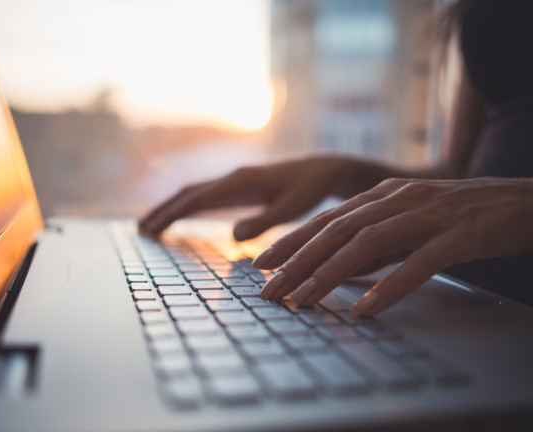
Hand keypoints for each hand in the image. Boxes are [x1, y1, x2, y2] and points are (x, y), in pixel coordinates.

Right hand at [139, 155, 350, 240]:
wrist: (323, 170)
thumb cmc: (309, 189)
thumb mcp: (291, 208)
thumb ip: (263, 221)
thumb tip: (231, 235)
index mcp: (240, 181)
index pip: (197, 198)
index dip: (172, 214)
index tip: (151, 229)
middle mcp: (232, 177)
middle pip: (188, 193)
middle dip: (163, 210)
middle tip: (141, 230)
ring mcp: (235, 180)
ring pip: (194, 193)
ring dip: (172, 208)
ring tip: (151, 226)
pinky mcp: (240, 187)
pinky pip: (207, 196)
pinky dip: (188, 207)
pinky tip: (182, 217)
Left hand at [253, 177, 532, 315]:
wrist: (523, 200)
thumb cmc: (462, 214)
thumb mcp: (409, 221)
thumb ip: (377, 241)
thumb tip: (340, 269)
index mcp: (383, 195)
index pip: (326, 219)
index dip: (291, 241)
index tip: (261, 264)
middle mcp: (398, 199)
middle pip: (337, 230)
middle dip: (298, 261)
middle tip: (269, 289)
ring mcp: (428, 215)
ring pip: (368, 243)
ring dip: (330, 274)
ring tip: (303, 301)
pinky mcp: (459, 235)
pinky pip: (419, 262)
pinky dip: (390, 285)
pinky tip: (366, 309)